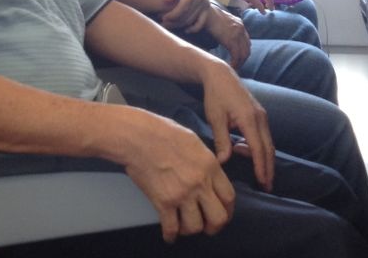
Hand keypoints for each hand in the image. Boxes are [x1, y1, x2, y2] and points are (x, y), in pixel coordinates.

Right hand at [122, 109, 235, 242]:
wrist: (138, 137)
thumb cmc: (163, 132)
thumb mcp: (194, 142)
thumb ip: (206, 162)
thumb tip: (211, 175)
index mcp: (210, 166)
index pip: (229, 197)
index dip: (228, 210)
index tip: (223, 213)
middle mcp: (199, 183)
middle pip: (218, 217)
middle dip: (214, 226)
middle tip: (207, 225)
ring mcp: (181, 194)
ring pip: (195, 227)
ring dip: (190, 229)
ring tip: (184, 225)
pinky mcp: (163, 202)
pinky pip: (171, 228)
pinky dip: (171, 235)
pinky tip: (169, 234)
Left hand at [160, 0, 209, 30]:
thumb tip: (166, 0)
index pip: (184, 6)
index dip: (173, 14)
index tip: (163, 17)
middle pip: (188, 15)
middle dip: (175, 21)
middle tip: (163, 23)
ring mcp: (205, 3)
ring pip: (193, 19)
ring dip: (181, 25)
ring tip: (168, 25)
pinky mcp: (206, 7)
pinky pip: (202, 21)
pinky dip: (195, 28)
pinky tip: (185, 30)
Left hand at [199, 59, 274, 191]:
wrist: (220, 74)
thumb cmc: (215, 95)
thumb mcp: (215, 118)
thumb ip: (221, 140)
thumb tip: (224, 161)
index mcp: (249, 119)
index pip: (258, 148)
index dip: (260, 167)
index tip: (262, 182)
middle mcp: (260, 117)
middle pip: (268, 148)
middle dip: (268, 168)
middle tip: (267, 186)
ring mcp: (261, 114)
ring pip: (268, 142)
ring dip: (263, 158)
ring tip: (253, 171)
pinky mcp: (259, 113)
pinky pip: (264, 135)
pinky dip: (259, 146)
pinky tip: (243, 149)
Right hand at [203, 5, 250, 69]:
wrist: (206, 13)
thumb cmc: (209, 16)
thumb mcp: (221, 21)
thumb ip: (226, 29)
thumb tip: (223, 37)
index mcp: (239, 24)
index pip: (246, 41)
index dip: (243, 51)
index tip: (238, 59)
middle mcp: (241, 29)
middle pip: (247, 48)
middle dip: (243, 59)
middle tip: (237, 66)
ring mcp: (237, 34)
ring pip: (244, 54)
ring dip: (240, 63)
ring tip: (234, 68)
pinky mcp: (231, 40)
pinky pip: (236, 55)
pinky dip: (234, 63)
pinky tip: (230, 66)